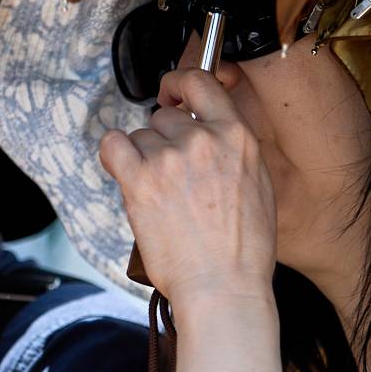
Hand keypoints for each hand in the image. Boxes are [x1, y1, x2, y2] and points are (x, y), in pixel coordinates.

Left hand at [100, 68, 286, 371]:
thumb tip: (208, 133)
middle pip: (165, 117)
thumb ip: (232, 150)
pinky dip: (115, 156)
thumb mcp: (257, 185)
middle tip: (171, 177)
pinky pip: (113, 146)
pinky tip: (126, 175)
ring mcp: (169, 159)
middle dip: (164, 141)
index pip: (202, 83)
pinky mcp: (139, 181)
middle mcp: (203, 141)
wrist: (223, 288)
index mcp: (237, 138)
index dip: (180, 84)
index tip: (172, 93)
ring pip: (140, 137)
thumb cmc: (243, 250)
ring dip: (143, 159)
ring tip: (160, 196)